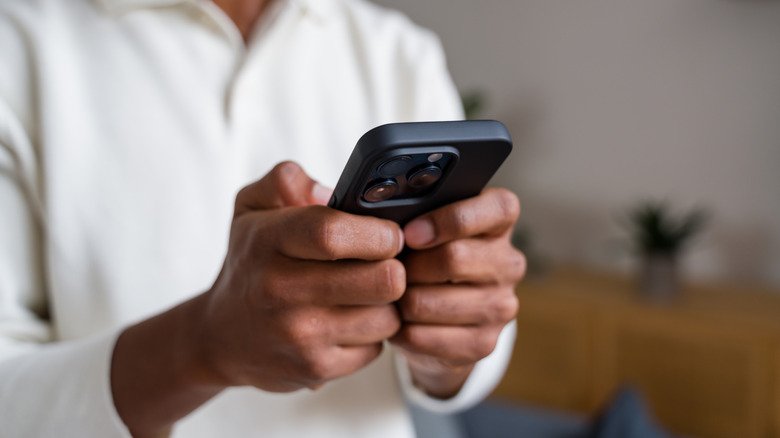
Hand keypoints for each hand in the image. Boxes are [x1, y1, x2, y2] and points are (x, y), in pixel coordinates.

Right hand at [111, 161, 406, 436]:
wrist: (218, 336)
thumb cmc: (250, 263)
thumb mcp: (251, 209)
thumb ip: (284, 180)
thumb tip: (328, 191)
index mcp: (268, 241)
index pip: (334, 233)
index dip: (378, 232)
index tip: (390, 233)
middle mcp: (281, 290)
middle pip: (382, 279)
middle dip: (396, 267)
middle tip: (386, 263)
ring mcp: (299, 335)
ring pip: (387, 316)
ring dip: (387, 304)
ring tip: (366, 292)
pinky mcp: (315, 369)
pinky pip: (376, 348)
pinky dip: (372, 334)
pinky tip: (351, 321)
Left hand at [390, 188, 524, 398]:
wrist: (443, 318)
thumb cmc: (428, 258)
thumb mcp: (429, 226)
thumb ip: (417, 213)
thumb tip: (384, 223)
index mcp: (500, 224)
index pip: (496, 208)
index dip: (448, 219)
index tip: (410, 233)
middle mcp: (509, 264)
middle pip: (452, 258)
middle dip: (408, 265)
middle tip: (390, 269)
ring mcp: (500, 307)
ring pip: (426, 302)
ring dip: (398, 300)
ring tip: (391, 295)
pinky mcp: (482, 343)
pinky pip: (419, 336)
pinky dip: (398, 329)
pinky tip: (398, 321)